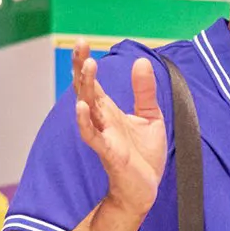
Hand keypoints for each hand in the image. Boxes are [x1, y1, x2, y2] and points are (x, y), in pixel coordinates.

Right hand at [71, 48, 170, 220]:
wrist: (145, 189)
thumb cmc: (143, 156)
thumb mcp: (150, 117)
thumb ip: (144, 91)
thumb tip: (142, 61)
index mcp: (109, 111)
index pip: (94, 83)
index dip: (86, 63)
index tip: (82, 41)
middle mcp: (102, 120)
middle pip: (86, 89)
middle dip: (82, 68)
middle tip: (80, 45)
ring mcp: (103, 136)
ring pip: (88, 108)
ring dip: (86, 88)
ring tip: (88, 66)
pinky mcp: (109, 153)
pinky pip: (92, 136)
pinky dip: (84, 122)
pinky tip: (81, 108)